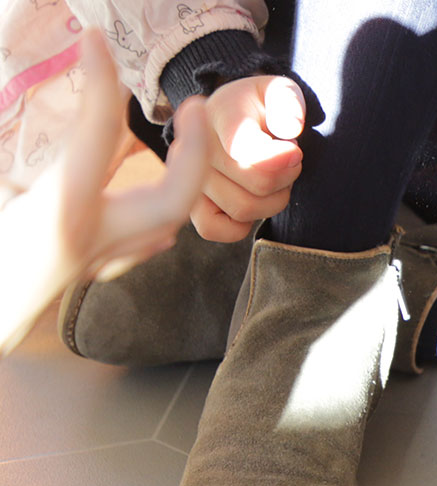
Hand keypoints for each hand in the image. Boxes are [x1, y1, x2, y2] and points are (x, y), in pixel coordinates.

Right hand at [0, 30, 209, 351]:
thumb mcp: (9, 196)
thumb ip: (33, 173)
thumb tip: (94, 129)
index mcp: (60, 207)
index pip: (98, 133)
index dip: (99, 81)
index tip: (96, 43)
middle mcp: (91, 234)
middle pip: (175, 196)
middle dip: (195, 151)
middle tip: (194, 106)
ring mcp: (98, 257)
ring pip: (168, 220)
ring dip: (181, 175)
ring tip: (181, 134)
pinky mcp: (93, 269)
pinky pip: (146, 239)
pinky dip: (156, 208)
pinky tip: (156, 186)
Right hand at [192, 75, 304, 241]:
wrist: (231, 118)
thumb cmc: (261, 108)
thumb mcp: (279, 91)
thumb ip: (287, 101)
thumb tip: (288, 128)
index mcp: (219, 114)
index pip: (245, 147)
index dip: (280, 158)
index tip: (294, 149)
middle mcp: (195, 146)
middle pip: (256, 182)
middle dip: (286, 177)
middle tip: (290, 163)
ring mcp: (188, 177)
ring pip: (242, 208)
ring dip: (273, 201)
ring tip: (277, 181)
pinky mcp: (189, 204)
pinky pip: (214, 229)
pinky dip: (242, 225)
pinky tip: (254, 201)